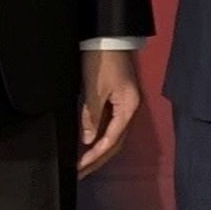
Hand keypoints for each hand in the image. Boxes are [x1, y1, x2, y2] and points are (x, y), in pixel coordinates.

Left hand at [78, 48, 142, 172]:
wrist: (108, 36)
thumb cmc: (102, 61)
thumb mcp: (94, 89)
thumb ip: (91, 116)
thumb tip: (88, 140)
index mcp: (127, 108)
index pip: (111, 139)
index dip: (95, 155)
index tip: (80, 167)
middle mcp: (130, 109)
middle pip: (116, 142)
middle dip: (98, 159)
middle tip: (80, 173)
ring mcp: (125, 104)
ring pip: (114, 135)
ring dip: (100, 151)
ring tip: (84, 163)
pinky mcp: (119, 99)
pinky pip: (111, 125)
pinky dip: (101, 138)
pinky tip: (90, 144)